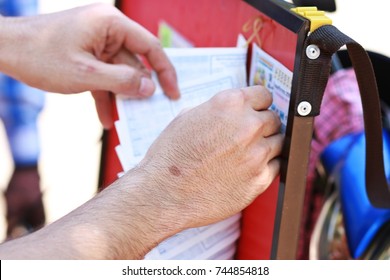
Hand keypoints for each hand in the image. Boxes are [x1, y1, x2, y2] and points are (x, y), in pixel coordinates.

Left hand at [0, 3, 178, 127]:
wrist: (6, 50)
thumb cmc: (42, 56)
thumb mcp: (86, 74)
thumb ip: (122, 81)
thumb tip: (150, 88)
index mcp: (111, 24)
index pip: (150, 47)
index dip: (165, 72)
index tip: (173, 93)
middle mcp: (107, 30)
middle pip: (134, 63)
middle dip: (138, 90)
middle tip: (146, 113)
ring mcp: (96, 42)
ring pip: (119, 73)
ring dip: (120, 97)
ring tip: (123, 119)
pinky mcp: (87, 54)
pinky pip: (104, 75)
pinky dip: (105, 94)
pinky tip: (105, 116)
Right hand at [130, 85, 282, 229]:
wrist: (164, 193)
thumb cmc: (170, 156)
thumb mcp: (187, 117)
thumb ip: (216, 110)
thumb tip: (232, 111)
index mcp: (230, 104)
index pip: (264, 94)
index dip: (259, 104)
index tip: (255, 111)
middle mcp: (248, 126)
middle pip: (273, 119)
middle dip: (262, 125)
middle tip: (247, 137)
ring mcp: (257, 154)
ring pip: (279, 142)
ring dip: (266, 146)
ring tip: (246, 154)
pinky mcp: (260, 180)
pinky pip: (277, 167)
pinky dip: (266, 167)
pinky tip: (248, 170)